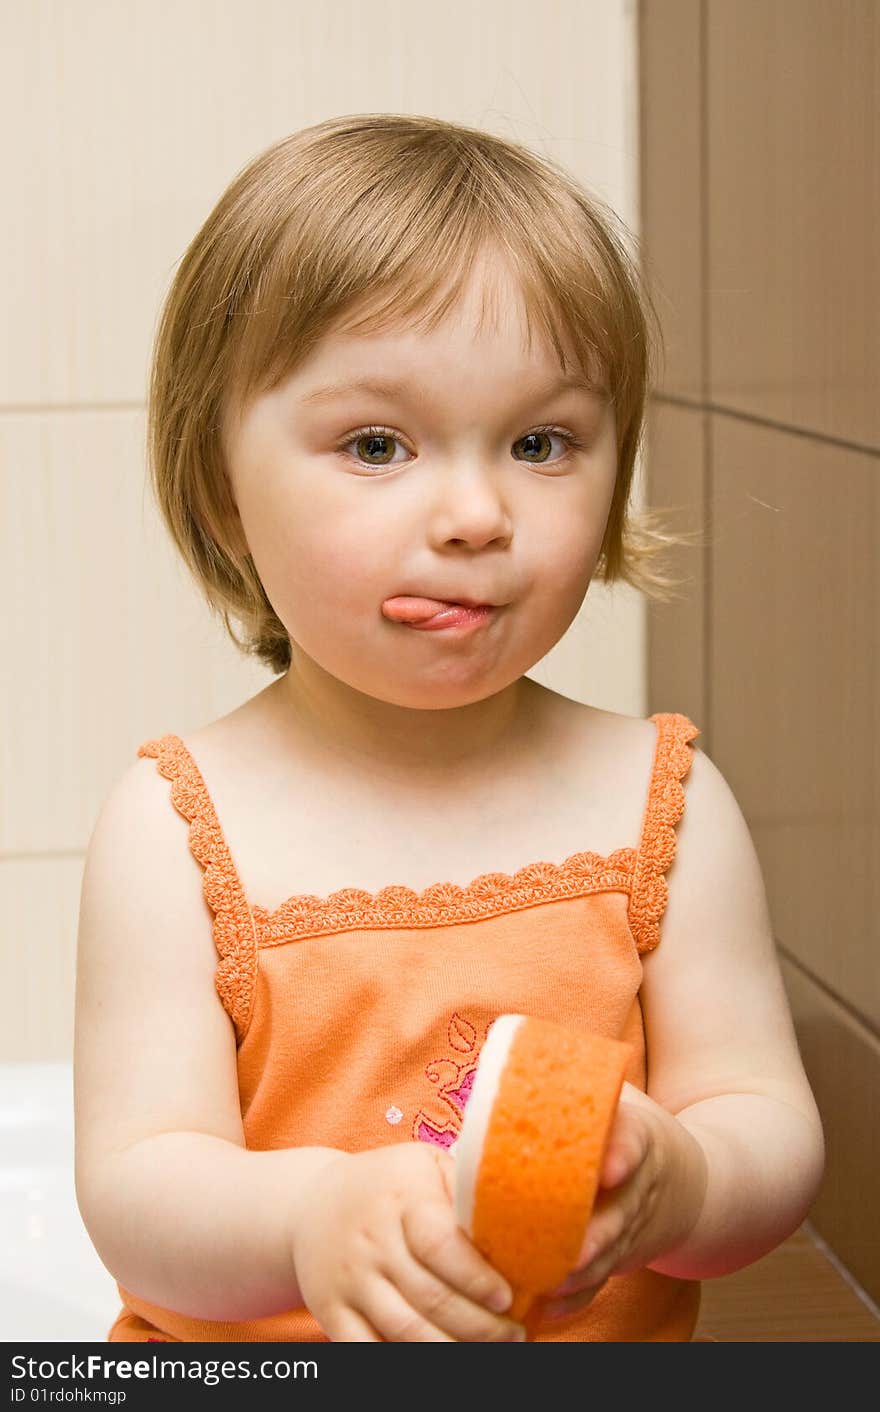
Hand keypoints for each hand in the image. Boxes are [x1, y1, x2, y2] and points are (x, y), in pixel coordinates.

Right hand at [289, 1141, 526, 1341]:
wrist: (309, 1203)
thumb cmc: (388, 1184)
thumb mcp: (424, 1165)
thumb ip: (464, 1187)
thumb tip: (523, 1217)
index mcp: (402, 1197)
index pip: (440, 1244)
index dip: (476, 1277)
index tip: (507, 1298)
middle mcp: (372, 1239)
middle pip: (429, 1296)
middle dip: (480, 1326)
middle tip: (514, 1336)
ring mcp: (348, 1278)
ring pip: (404, 1330)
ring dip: (451, 1352)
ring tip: (487, 1354)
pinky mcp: (329, 1310)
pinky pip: (367, 1351)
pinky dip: (404, 1365)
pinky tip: (440, 1361)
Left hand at [540, 1083, 707, 1319]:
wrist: (689, 1182)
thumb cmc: (630, 1132)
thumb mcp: (616, 1100)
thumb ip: (568, 1092)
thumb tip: (496, 1082)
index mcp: (639, 1140)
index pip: (635, 1144)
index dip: (623, 1155)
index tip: (609, 1168)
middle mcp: (638, 1190)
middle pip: (619, 1216)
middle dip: (595, 1237)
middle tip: (568, 1251)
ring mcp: (632, 1230)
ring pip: (608, 1259)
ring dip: (579, 1276)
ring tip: (545, 1286)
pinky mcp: (622, 1259)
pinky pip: (600, 1284)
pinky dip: (575, 1300)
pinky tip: (545, 1311)